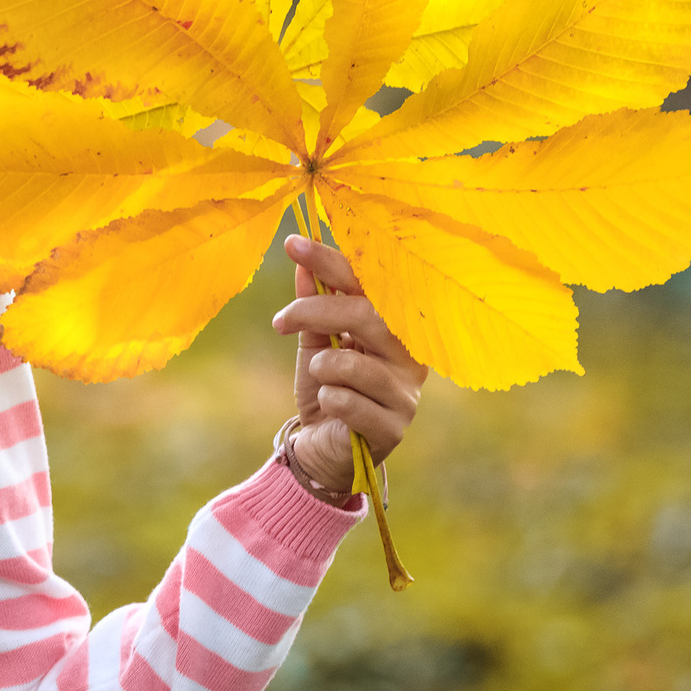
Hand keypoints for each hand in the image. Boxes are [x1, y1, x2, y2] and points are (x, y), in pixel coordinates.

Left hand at [270, 235, 427, 497]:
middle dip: (316, 311)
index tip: (292, 244)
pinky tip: (329, 405)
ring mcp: (406, 392)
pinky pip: (348, 401)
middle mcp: (409, 355)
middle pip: (367, 316)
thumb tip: (300, 261)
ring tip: (319, 376)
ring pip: (354, 363)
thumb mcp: (313, 342)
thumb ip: (312, 305)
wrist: (324, 447)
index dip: (331, 262)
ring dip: (321, 366)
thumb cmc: (325, 387)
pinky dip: (327, 399)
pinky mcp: (394, 426)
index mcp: (393, 327)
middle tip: (280, 320)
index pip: (369, 284)